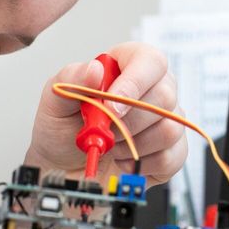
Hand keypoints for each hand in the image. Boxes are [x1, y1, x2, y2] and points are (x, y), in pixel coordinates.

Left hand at [25, 42, 188, 184]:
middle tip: (103, 130)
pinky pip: (171, 157)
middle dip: (127, 122)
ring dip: (132, 144)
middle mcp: (154, 88)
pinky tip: (123, 159)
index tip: (111, 106)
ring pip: (169, 129)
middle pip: (164, 96)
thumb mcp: (56, 99)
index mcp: (129, 65)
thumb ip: (72, 79)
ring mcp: (166, 120)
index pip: (150, 61)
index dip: (134, 83)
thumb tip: (95, 69)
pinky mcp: (172, 151)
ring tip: (111, 145)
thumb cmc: (62, 128)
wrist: (62, 167)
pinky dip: (140, 164)